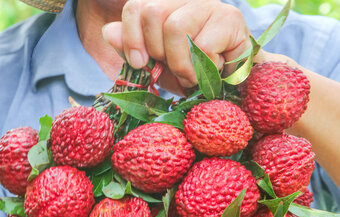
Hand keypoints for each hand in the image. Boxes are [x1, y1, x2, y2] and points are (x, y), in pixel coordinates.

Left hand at [102, 0, 250, 92]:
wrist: (230, 85)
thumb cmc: (192, 74)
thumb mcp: (157, 67)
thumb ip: (134, 50)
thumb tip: (109, 32)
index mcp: (165, 9)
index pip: (136, 6)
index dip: (131, 36)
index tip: (138, 62)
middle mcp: (185, 0)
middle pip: (153, 13)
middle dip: (159, 53)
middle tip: (174, 69)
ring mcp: (208, 6)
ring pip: (176, 27)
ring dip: (181, 65)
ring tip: (192, 76)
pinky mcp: (230, 19)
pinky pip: (202, 46)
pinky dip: (202, 69)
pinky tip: (211, 71)